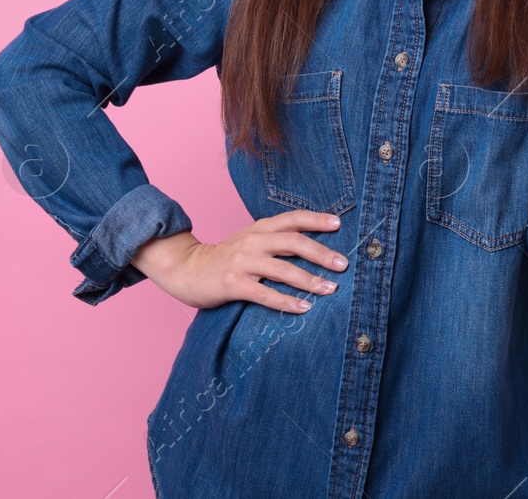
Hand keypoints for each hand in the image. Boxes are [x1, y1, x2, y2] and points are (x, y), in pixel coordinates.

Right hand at [131, 210, 348, 313]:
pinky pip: (264, 294)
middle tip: (343, 265)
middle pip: (294, 243)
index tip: (339, 225)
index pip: (292, 219)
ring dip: (309, 280)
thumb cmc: (225, 257)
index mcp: (259, 228)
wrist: (185, 268)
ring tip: (330, 289)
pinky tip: (303, 308)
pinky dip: (286, 301)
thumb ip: (276, 240)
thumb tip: (312, 248)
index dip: (316, 219)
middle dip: (321, 254)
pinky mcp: (232, 284)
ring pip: (283, 269)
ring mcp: (242, 262)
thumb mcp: (250, 240)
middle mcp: (253, 241)